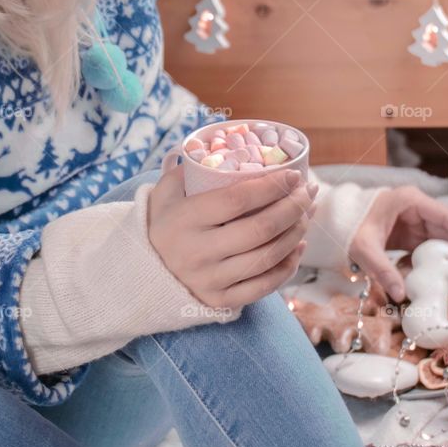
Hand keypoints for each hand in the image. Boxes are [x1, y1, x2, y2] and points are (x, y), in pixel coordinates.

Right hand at [148, 168, 316, 312]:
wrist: (139, 275)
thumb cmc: (160, 225)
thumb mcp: (163, 194)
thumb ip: (187, 169)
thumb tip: (220, 145)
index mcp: (185, 219)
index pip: (237, 200)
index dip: (270, 187)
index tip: (293, 175)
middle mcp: (199, 251)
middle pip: (260, 229)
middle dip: (292, 207)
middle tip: (308, 192)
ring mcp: (211, 279)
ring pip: (267, 257)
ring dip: (295, 233)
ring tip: (307, 214)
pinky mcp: (221, 301)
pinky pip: (264, 286)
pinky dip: (287, 267)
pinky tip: (298, 247)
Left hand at [349, 186, 447, 304]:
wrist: (332, 222)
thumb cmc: (347, 227)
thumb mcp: (363, 248)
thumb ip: (382, 269)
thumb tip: (401, 295)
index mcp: (409, 201)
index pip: (446, 217)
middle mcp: (416, 208)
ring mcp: (414, 220)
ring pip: (443, 239)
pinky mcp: (409, 234)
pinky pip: (430, 248)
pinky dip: (440, 262)